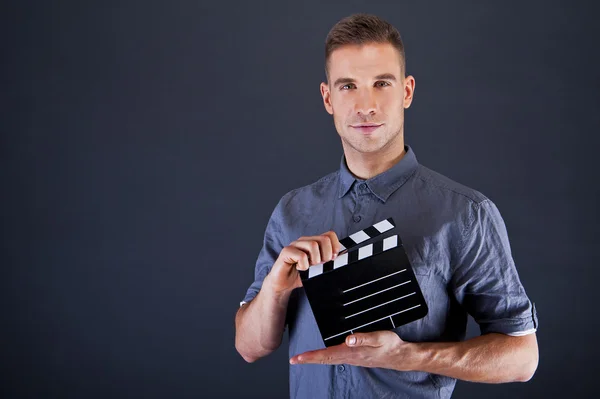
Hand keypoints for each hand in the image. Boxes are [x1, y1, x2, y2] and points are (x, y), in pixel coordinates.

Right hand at [265, 231, 341, 293]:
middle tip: (320, 265)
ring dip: (315, 260)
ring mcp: (295, 244)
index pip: (330, 235)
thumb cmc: (300, 275)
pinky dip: (304, 265)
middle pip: (324, 239)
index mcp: (313, 242)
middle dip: (326, 254)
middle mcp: (304, 240)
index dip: (335, 246)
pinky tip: (300, 269)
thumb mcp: (318, 268)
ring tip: (309, 267)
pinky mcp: (286, 251)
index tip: (333, 258)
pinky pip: (301, 255)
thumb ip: (327, 261)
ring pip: (313, 245)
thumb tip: (339, 257)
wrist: (283, 284)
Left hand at [289, 331, 416, 370]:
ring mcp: (352, 359)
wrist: (400, 357)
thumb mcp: (379, 338)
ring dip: (315, 359)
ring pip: (329, 359)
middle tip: (293, 360)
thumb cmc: (390, 346)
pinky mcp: (355, 357)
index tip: (297, 358)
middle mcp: (349, 357)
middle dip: (308, 359)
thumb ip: (363, 338)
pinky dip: (325, 357)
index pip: (326, 355)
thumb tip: (348, 339)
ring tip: (303, 358)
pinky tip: (323, 355)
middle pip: (324, 359)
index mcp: (352, 352)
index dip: (311, 356)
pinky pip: (336, 358)